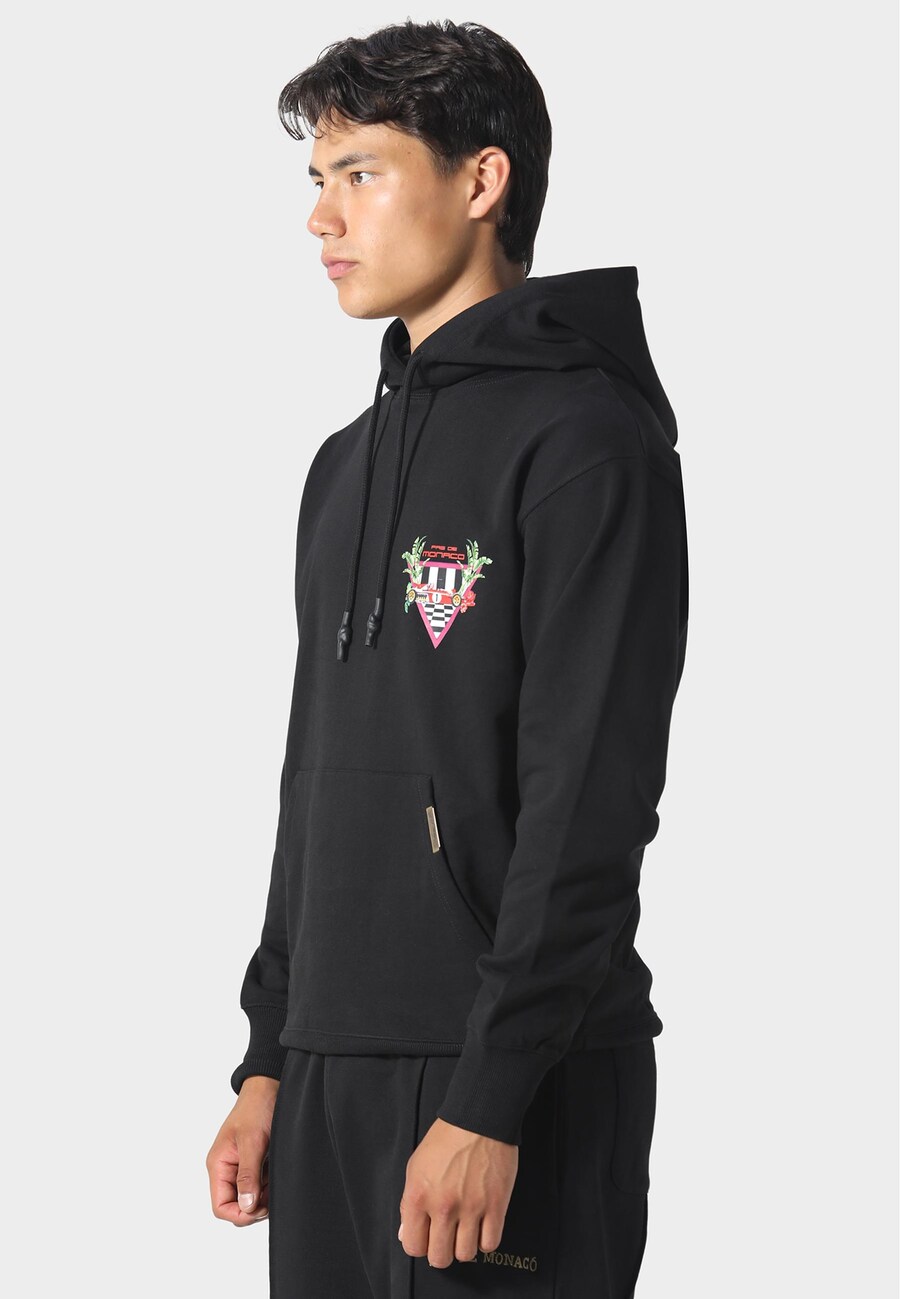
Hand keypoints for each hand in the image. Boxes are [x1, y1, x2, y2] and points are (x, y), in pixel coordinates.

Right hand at [206, 1076, 279, 1225]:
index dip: (240, 1214)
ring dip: (264, 1195)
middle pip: (235, 1206)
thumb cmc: (257, 1108)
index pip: (220, 1206)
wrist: (270, 1087)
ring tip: (275, 1177)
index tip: (260, 1207)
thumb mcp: (252, 1141)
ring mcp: (240, 1167)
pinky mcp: (255, 1164)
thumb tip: (246, 1206)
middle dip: (254, 1206)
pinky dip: (269, 1185)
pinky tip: (277, 1172)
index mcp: (218, 1165)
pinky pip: (260, 1186)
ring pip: (249, 1198)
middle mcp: (227, 1169)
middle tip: (272, 1193)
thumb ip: (247, 1175)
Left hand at [398, 1117, 517, 1266]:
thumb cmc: (447, 1138)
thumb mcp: (416, 1165)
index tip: (426, 1238)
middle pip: (440, 1258)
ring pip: (465, 1255)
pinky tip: (482, 1226)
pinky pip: (490, 1244)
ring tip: (465, 1230)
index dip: (419, 1245)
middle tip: (446, 1238)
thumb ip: (409, 1203)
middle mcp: (444, 1206)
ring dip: (465, 1246)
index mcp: (419, 1196)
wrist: (479, 1118)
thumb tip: (407, 1233)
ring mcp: (472, 1208)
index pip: (413, 1246)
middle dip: (441, 1251)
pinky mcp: (496, 1206)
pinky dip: (486, 1240)